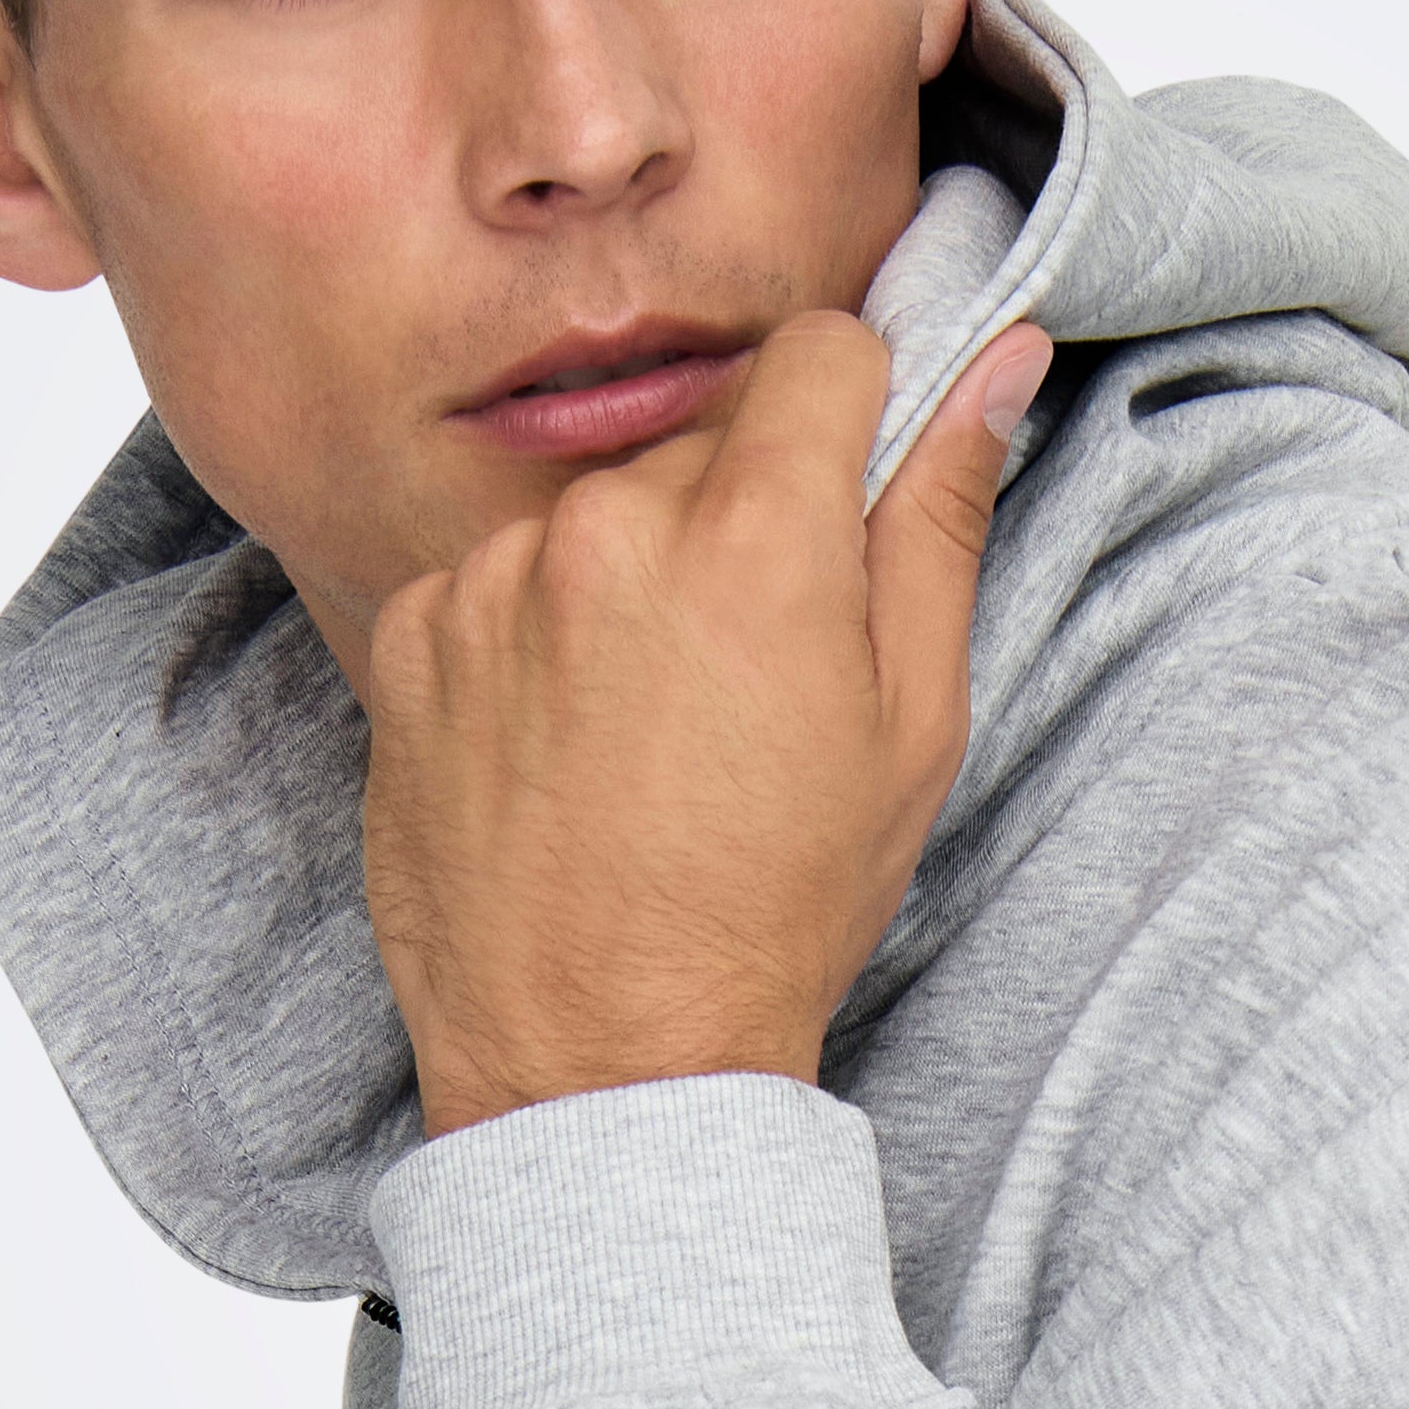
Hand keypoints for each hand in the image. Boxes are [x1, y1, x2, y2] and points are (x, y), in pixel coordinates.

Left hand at [361, 314, 1052, 1135]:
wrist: (602, 1058)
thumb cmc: (775, 904)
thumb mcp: (912, 721)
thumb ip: (941, 517)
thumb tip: (995, 359)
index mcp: (760, 535)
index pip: (819, 350)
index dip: (851, 412)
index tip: (844, 492)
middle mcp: (613, 528)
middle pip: (706, 444)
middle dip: (741, 521)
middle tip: (752, 670)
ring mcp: (496, 580)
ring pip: (599, 514)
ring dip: (631, 580)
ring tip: (648, 727)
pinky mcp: (413, 635)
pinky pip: (499, 580)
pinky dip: (534, 637)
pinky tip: (565, 746)